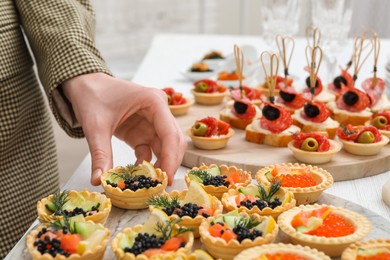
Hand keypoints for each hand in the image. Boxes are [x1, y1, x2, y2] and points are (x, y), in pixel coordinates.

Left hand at [62, 73, 185, 184]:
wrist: (84, 85)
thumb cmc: (92, 96)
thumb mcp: (96, 126)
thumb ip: (100, 154)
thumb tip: (98, 180)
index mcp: (154, 102)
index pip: (169, 133)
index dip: (170, 158)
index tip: (165, 179)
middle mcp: (158, 111)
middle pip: (173, 141)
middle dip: (170, 163)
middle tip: (161, 185)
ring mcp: (152, 121)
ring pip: (166, 147)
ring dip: (161, 164)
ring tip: (152, 184)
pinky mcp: (143, 130)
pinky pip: (151, 149)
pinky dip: (148, 163)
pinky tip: (139, 174)